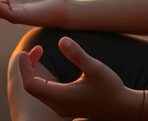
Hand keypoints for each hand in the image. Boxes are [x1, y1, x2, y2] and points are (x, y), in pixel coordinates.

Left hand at [18, 37, 142, 120]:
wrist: (122, 107)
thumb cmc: (110, 88)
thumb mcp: (95, 68)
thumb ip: (77, 54)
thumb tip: (61, 40)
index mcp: (62, 97)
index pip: (31, 85)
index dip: (25, 68)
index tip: (26, 51)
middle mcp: (58, 106)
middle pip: (31, 88)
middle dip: (28, 67)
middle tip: (36, 49)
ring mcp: (61, 108)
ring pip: (37, 91)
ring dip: (34, 73)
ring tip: (38, 54)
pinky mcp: (65, 107)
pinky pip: (44, 93)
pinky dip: (41, 79)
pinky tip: (45, 67)